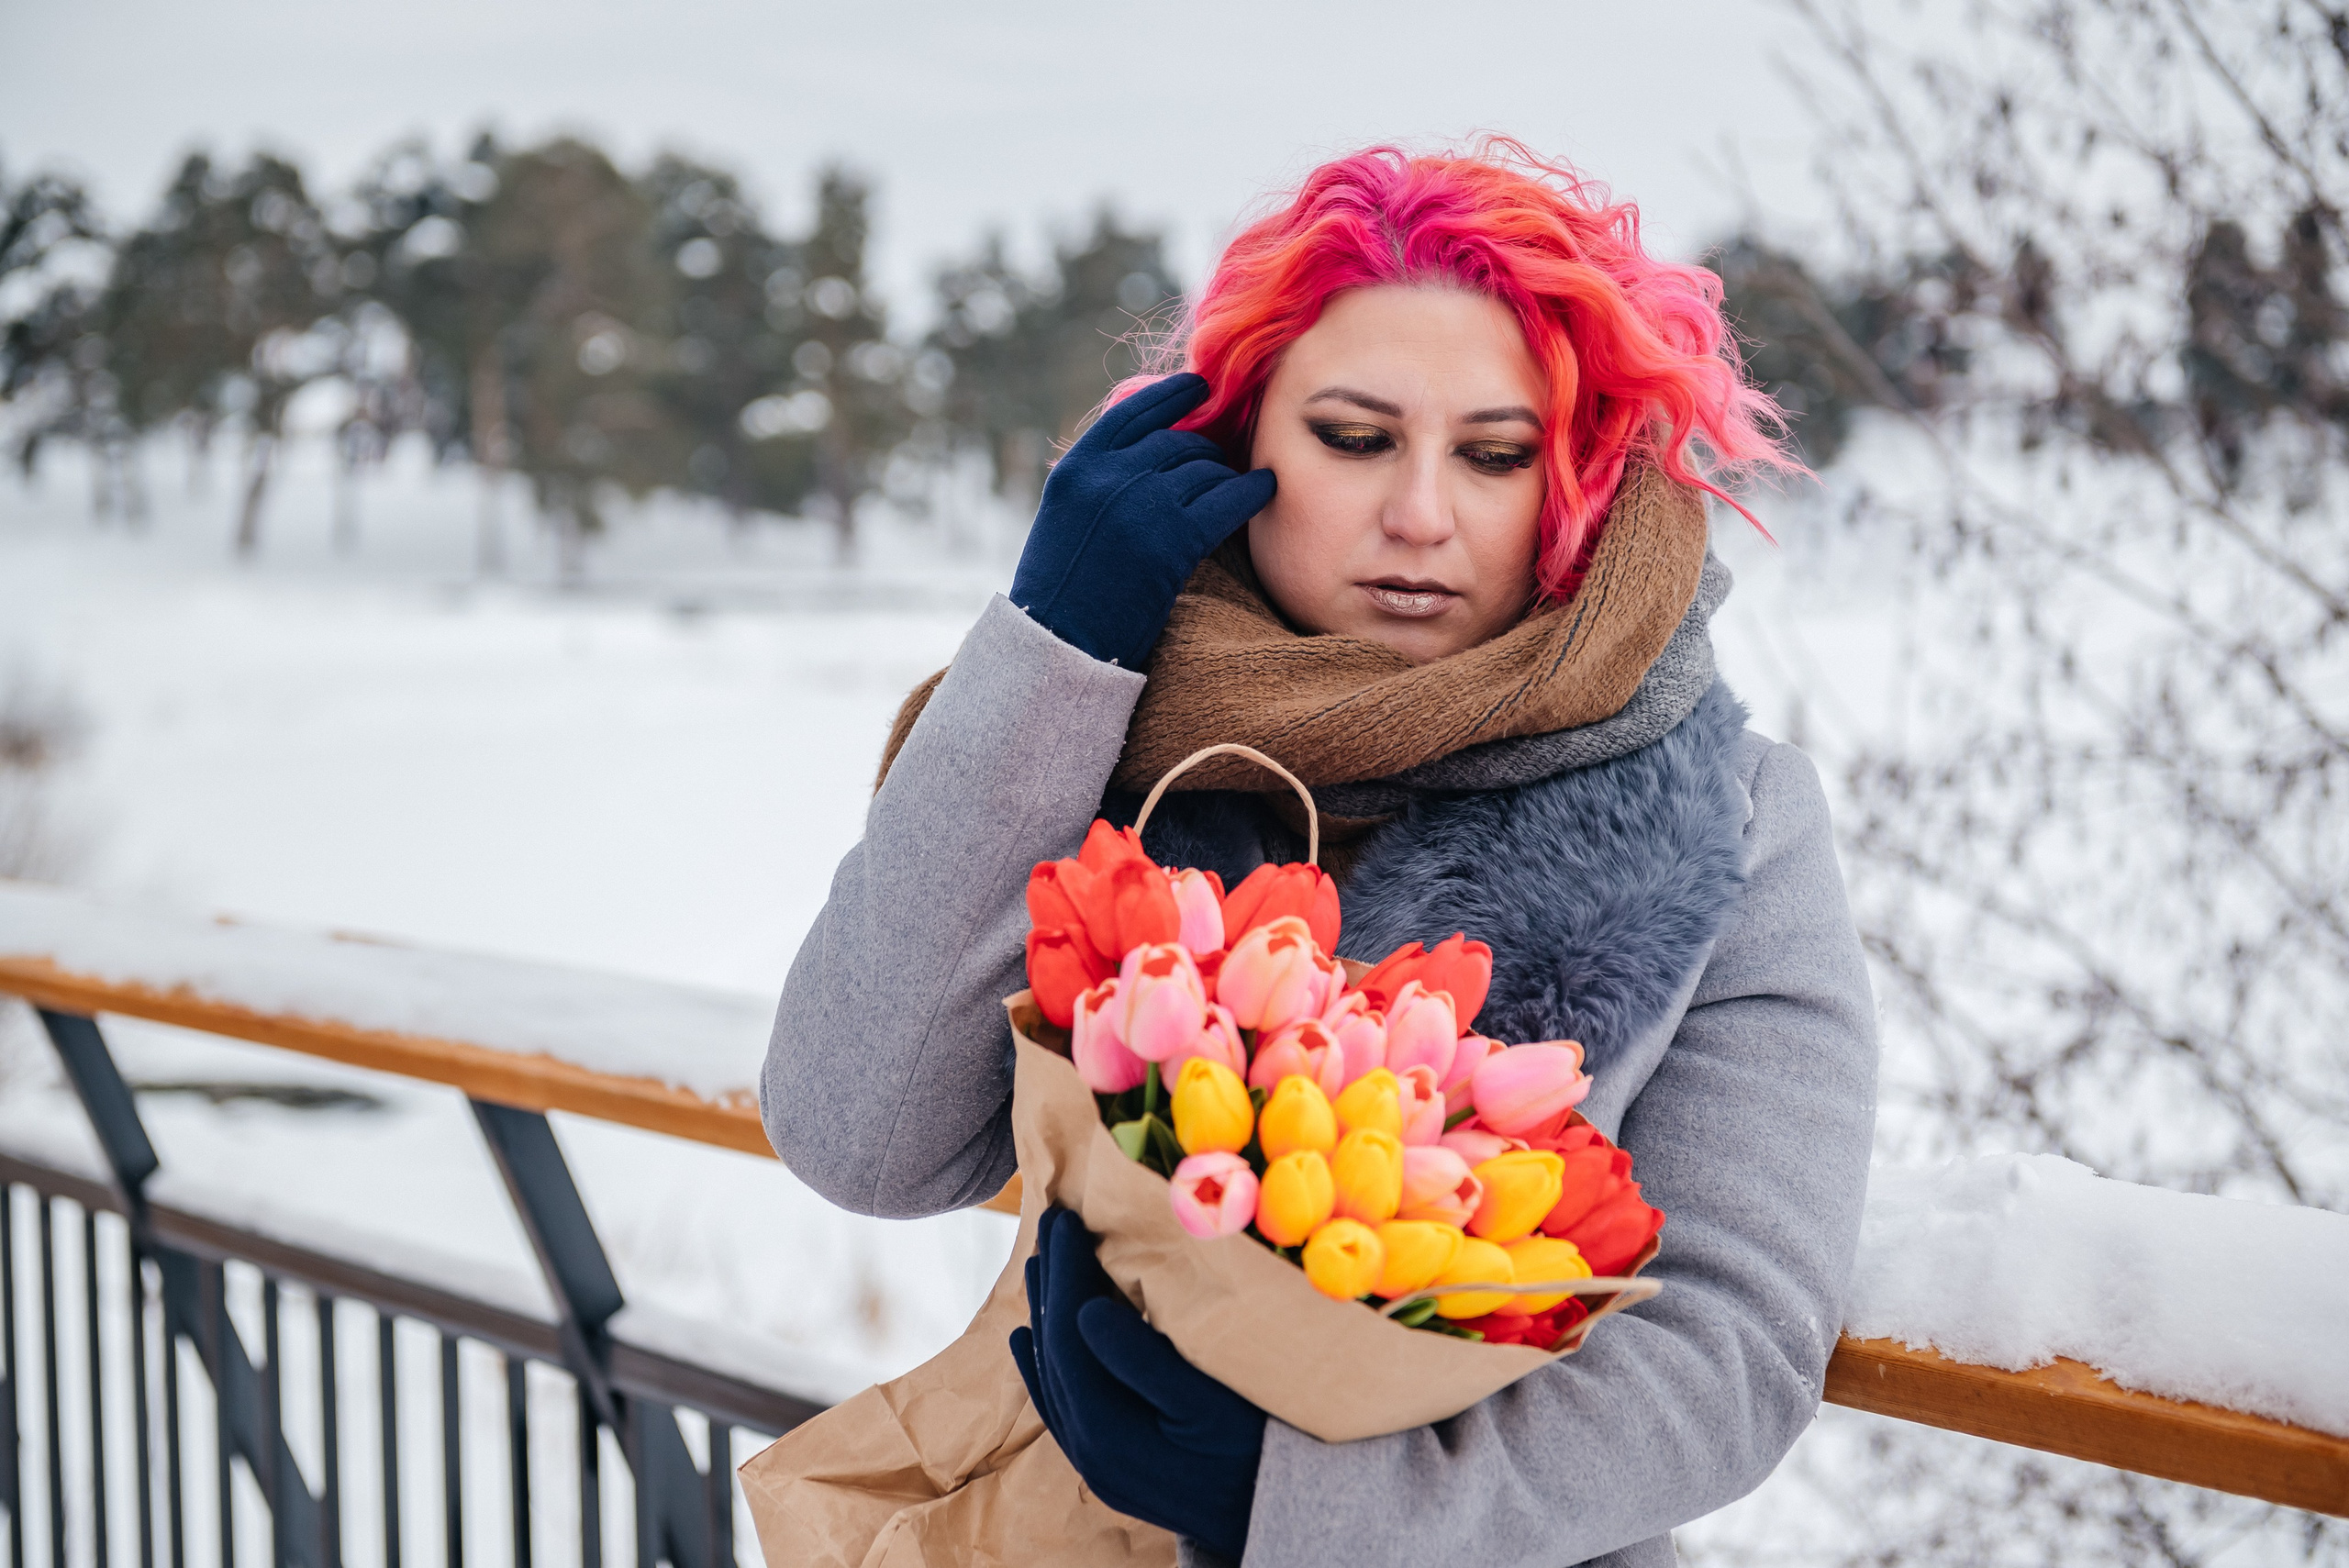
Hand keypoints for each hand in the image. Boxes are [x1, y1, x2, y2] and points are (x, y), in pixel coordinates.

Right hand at [1008, 373, 1275, 669]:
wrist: (1060, 645)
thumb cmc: (1062, 592)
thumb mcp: (1066, 518)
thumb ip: (1101, 480)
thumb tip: (1155, 451)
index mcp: (1077, 467)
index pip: (1133, 411)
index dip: (1171, 395)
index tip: (1198, 386)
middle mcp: (1110, 476)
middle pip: (1178, 442)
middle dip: (1204, 452)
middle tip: (1219, 465)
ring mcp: (1144, 505)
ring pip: (1206, 469)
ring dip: (1225, 478)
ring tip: (1237, 486)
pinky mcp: (1175, 540)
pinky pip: (1229, 499)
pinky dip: (1252, 491)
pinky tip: (1265, 488)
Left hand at [1009, 1207, 1264, 1559]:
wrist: (1279, 1518)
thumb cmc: (1255, 1453)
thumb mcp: (1208, 1402)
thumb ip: (1143, 1361)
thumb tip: (1086, 1311)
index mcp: (1106, 1433)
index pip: (1068, 1336)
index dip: (1065, 1272)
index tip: (1067, 1220)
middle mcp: (1088, 1452)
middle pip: (1054, 1352)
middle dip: (1052, 1283)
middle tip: (1052, 1222)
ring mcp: (1095, 1461)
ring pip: (1054, 1374)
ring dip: (1046, 1315)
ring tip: (1041, 1262)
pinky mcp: (1109, 1463)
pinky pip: (1059, 1404)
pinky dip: (1042, 1364)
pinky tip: (1027, 1338)